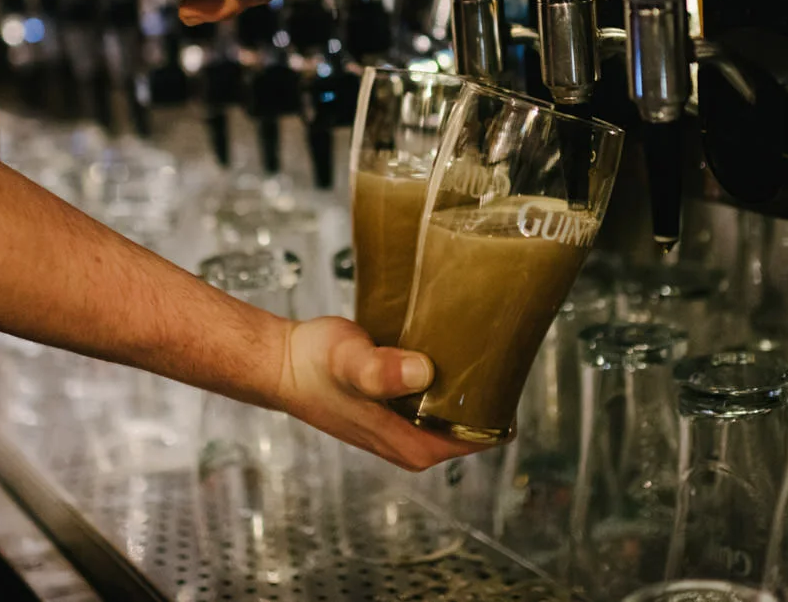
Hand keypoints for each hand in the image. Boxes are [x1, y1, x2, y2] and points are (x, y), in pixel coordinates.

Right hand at [273, 316, 482, 470]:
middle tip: (493, 342)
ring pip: (454, 409)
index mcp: (415, 447)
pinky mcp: (393, 411)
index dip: (502, 403)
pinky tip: (444, 347)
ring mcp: (403, 430)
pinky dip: (444, 377)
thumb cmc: (313, 363)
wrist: (280, 363)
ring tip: (474, 339)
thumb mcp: (351, 360)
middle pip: (474, 422)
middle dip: (488, 388)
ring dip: (466, 381)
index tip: (506, 364)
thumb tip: (421, 372)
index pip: (486, 437)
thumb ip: (382, 370)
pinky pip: (435, 398)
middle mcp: (412, 445)